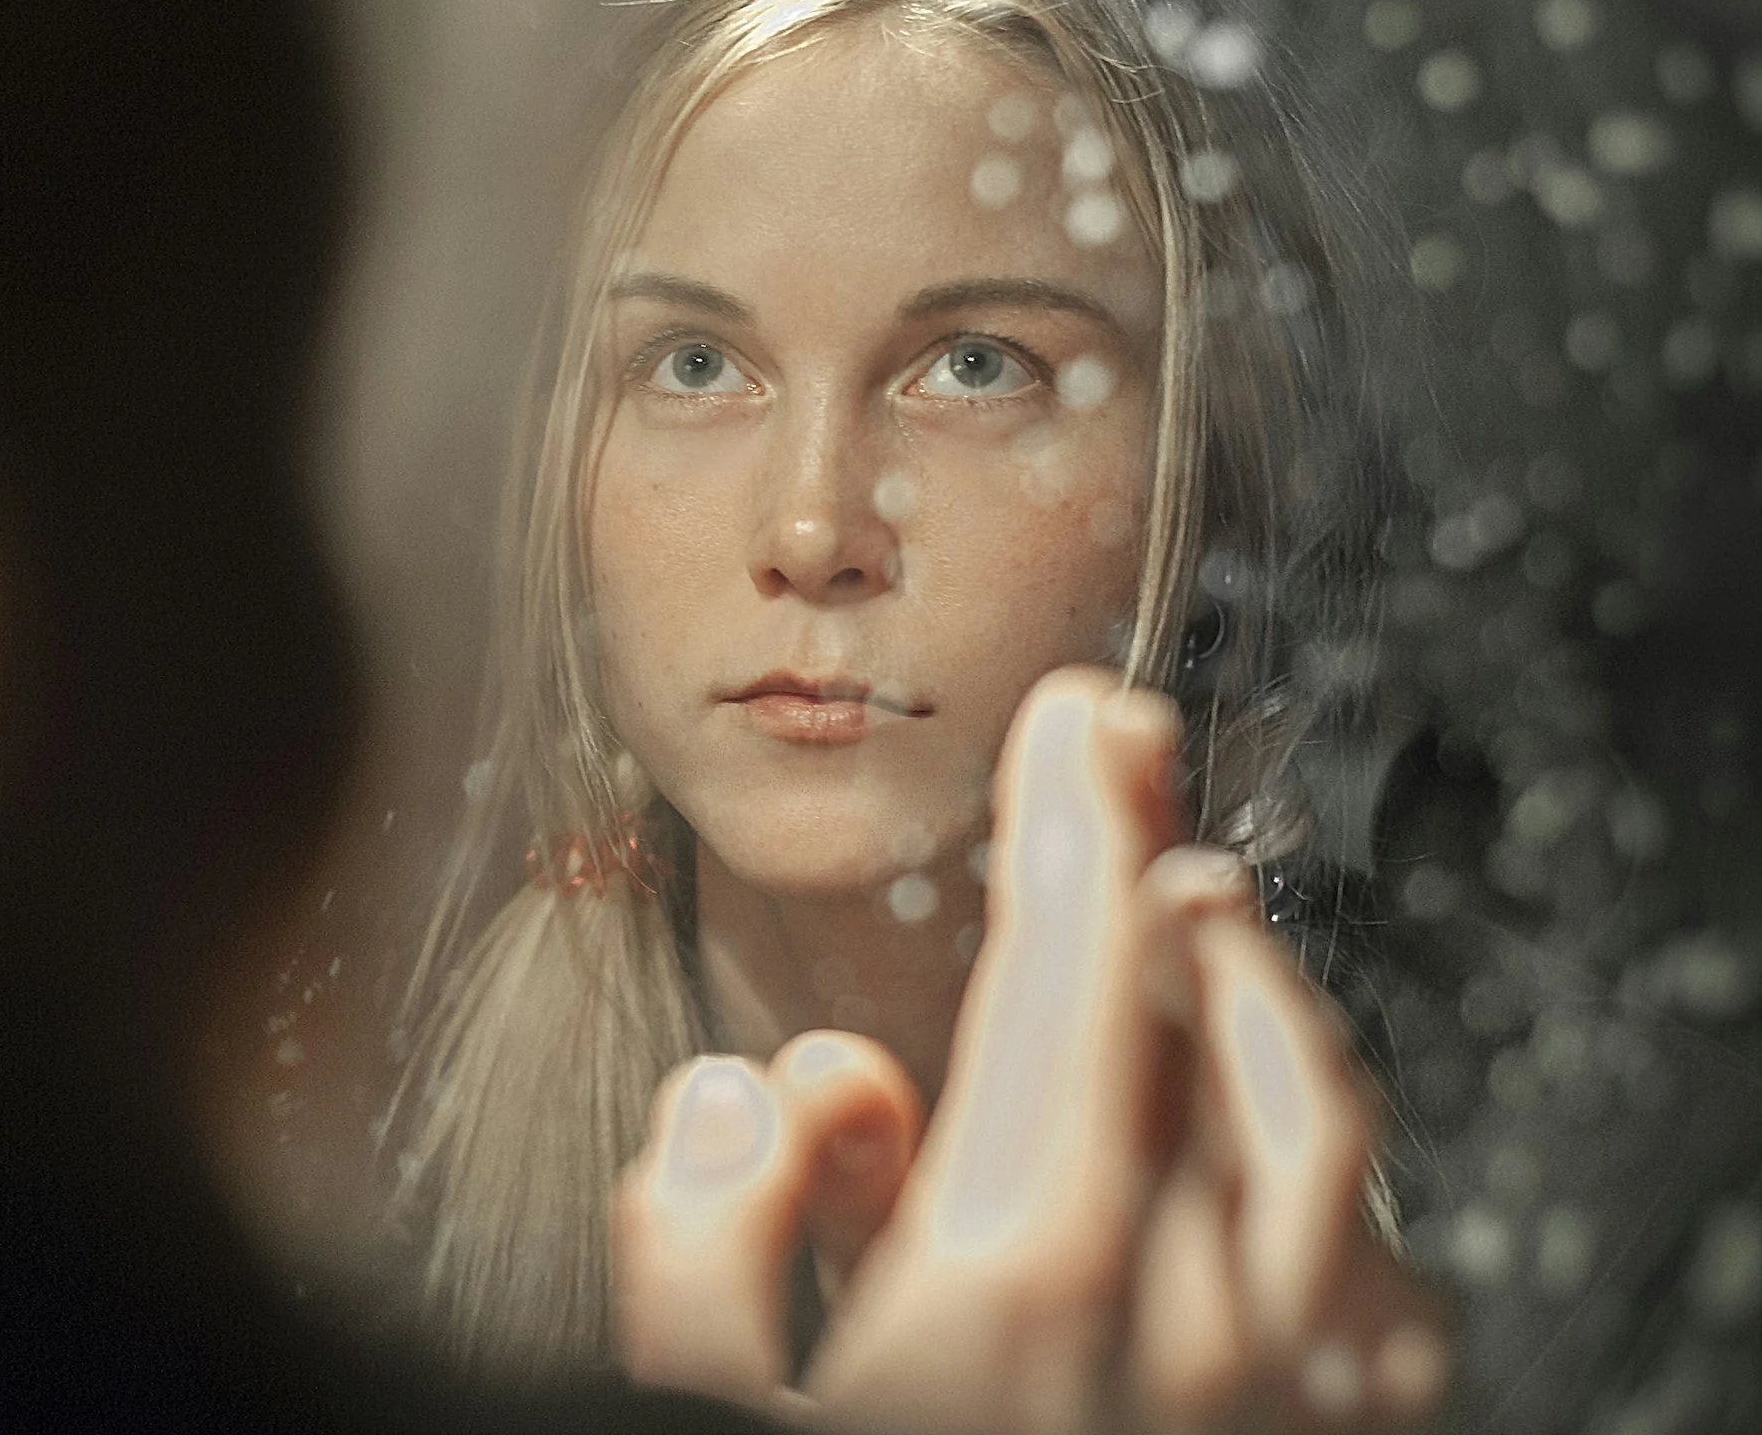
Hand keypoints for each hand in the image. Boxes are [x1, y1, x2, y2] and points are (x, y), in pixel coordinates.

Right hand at [611, 667, 1448, 1431]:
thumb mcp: (685, 1410)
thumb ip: (704, 1235)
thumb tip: (768, 1096)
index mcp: (1028, 1278)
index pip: (1081, 971)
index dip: (1081, 815)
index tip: (1083, 719)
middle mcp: (1199, 1327)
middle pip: (1236, 1028)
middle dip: (1180, 884)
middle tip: (1132, 799)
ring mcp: (1291, 1412)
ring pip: (1346, 1143)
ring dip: (1280, 1014)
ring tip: (1216, 945)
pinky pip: (1400, 1301)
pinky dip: (1356, 1192)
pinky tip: (1310, 1187)